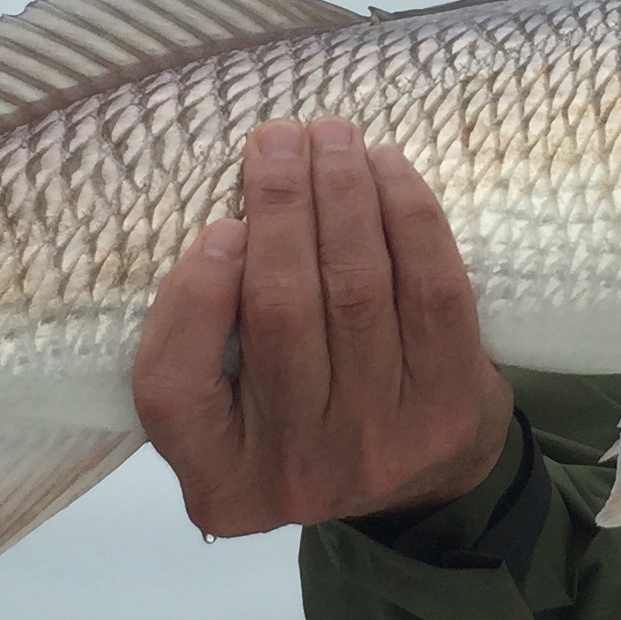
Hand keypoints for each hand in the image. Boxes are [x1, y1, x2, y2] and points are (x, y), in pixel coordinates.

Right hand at [133, 118, 514, 536]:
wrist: (426, 481)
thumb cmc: (307, 420)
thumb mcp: (230, 416)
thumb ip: (205, 343)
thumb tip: (233, 222)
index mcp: (219, 479)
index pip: (171, 386)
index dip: (191, 296)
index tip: (220, 226)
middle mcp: (297, 472)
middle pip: (279, 313)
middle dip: (279, 206)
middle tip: (278, 138)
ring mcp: (378, 443)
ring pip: (355, 289)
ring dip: (343, 194)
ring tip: (332, 138)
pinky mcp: (449, 406)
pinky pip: (430, 290)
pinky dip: (408, 216)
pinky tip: (388, 171)